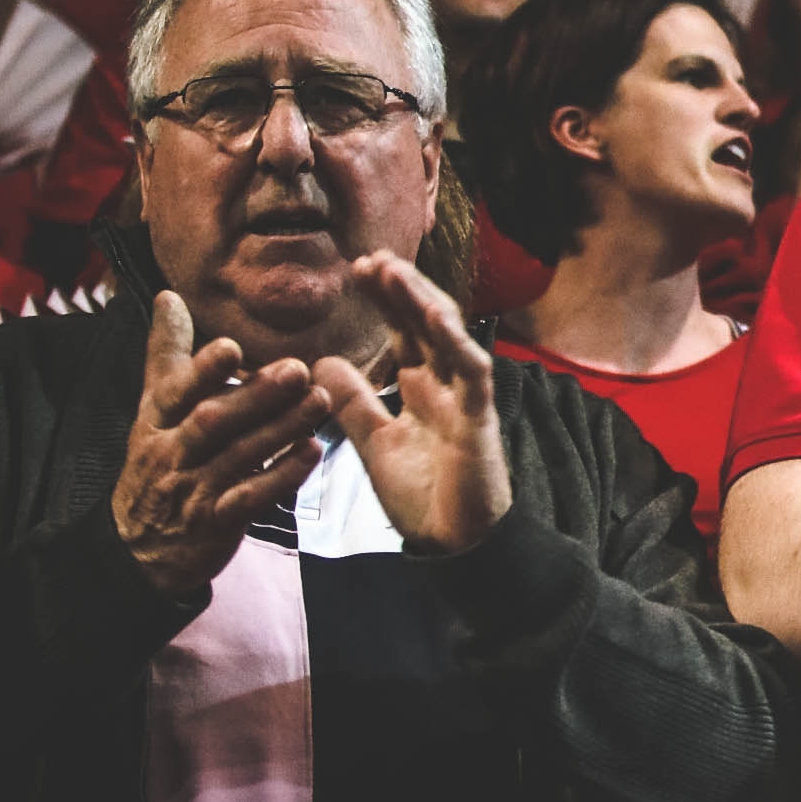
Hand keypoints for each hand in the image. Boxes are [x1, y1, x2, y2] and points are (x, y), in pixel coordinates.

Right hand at [112, 292, 329, 597]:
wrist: (138, 547)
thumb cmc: (157, 462)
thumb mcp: (153, 408)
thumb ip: (166, 353)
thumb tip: (168, 296)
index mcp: (156, 419)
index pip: (174, 390)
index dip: (201, 370)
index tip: (231, 346)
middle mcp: (173, 451)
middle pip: (212, 421)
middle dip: (255, 396)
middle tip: (298, 369)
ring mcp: (194, 488)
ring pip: (239, 456)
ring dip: (282, 429)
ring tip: (320, 401)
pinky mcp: (217, 522)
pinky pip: (253, 498)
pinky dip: (283, 475)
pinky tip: (313, 453)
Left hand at [309, 255, 512, 555]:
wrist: (453, 543)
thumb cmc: (422, 495)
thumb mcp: (373, 442)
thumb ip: (353, 403)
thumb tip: (321, 362)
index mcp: (421, 389)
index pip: (404, 332)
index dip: (386, 300)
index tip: (357, 270)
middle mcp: (445, 385)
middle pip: (425, 324)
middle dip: (402, 290)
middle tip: (371, 258)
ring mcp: (465, 398)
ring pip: (449, 337)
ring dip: (423, 301)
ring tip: (394, 270)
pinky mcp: (479, 418)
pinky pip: (472, 372)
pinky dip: (456, 342)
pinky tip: (435, 315)